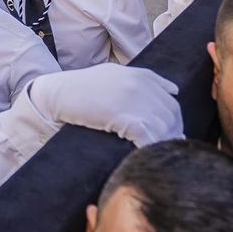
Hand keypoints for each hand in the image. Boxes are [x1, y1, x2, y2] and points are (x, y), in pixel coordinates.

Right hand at [27, 64, 181, 146]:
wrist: (57, 93)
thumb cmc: (83, 87)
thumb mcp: (115, 74)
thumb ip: (144, 80)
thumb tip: (172, 90)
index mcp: (142, 76)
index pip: (171, 102)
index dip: (174, 123)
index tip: (172, 137)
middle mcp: (141, 85)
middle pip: (170, 116)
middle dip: (172, 135)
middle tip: (167, 152)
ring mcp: (132, 99)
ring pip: (162, 127)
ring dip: (163, 144)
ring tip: (158, 157)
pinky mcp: (121, 115)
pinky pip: (146, 136)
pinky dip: (149, 148)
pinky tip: (145, 156)